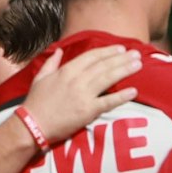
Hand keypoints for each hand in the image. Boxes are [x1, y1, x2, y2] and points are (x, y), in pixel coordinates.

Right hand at [19, 47, 141, 143]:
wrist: (33, 124)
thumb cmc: (36, 102)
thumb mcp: (40, 78)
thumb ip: (51, 63)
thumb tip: (59, 50)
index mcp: (66, 71)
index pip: (91, 57)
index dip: (107, 52)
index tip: (120, 48)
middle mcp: (77, 80)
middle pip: (104, 65)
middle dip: (121, 58)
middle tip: (136, 54)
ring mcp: (83, 95)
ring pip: (108, 78)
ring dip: (125, 70)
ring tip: (138, 65)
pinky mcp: (88, 111)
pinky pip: (109, 101)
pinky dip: (122, 96)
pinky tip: (134, 91)